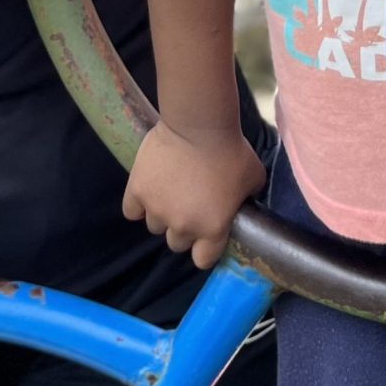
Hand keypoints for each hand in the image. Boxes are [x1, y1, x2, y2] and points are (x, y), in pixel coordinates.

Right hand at [125, 121, 264, 270]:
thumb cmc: (231, 151)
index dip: (204, 249)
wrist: (199, 124)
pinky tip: (148, 191)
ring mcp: (156, 209)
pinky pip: (132, 210)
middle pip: (177, 243)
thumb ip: (247, 200)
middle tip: (189, 207)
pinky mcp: (136, 191)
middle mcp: (182, 225)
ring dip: (161, 214)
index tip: (206, 236)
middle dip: (183, 229)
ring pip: (154, 226)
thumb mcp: (253, 180)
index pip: (202, 260)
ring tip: (169, 193)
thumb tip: (242, 204)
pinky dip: (138, 204)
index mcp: (212, 229)